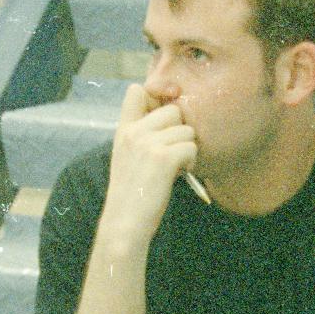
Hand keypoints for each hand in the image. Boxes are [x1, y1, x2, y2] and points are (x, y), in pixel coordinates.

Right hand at [101, 84, 196, 245]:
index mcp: (123, 130)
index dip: (157, 95)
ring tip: (175, 168)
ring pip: (187, 130)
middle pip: (173, 110)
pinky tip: (179, 174)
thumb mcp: (128, 157)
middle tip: (173, 153)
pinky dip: (190, 162)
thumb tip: (173, 117)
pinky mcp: (163, 158)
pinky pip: (191, 147)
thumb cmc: (132, 195)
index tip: (167, 111)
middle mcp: (134, 132)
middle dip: (180, 131)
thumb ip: (143, 136)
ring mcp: (148, 143)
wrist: (125, 223)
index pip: (136, 90)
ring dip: (187, 149)